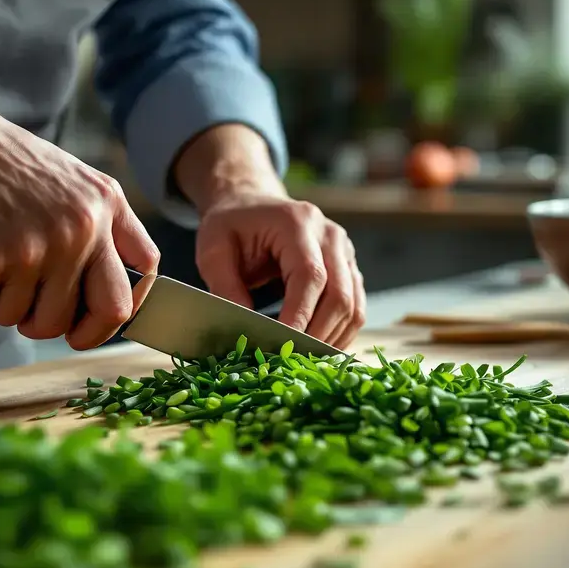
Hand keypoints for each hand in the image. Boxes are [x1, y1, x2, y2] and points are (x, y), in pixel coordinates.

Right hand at [0, 98, 159, 349]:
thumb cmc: (3, 165)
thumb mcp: (72, 181)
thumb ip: (99, 225)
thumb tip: (111, 293)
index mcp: (106, 204)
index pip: (145, 270)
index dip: (129, 306)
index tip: (100, 320)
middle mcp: (81, 228)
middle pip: (105, 314)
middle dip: (74, 330)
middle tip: (40, 321)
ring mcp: (38, 248)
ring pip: (37, 321)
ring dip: (9, 308)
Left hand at [196, 188, 365, 349]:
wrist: (251, 204)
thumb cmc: (231, 225)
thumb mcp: (213, 250)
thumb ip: (225, 286)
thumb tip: (245, 328)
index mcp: (297, 223)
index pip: (310, 276)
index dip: (300, 315)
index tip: (283, 346)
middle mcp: (329, 234)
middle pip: (339, 294)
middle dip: (317, 334)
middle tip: (292, 362)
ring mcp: (345, 251)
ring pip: (353, 305)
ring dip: (331, 338)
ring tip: (304, 362)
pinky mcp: (349, 267)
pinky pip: (355, 307)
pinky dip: (339, 332)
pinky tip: (316, 349)